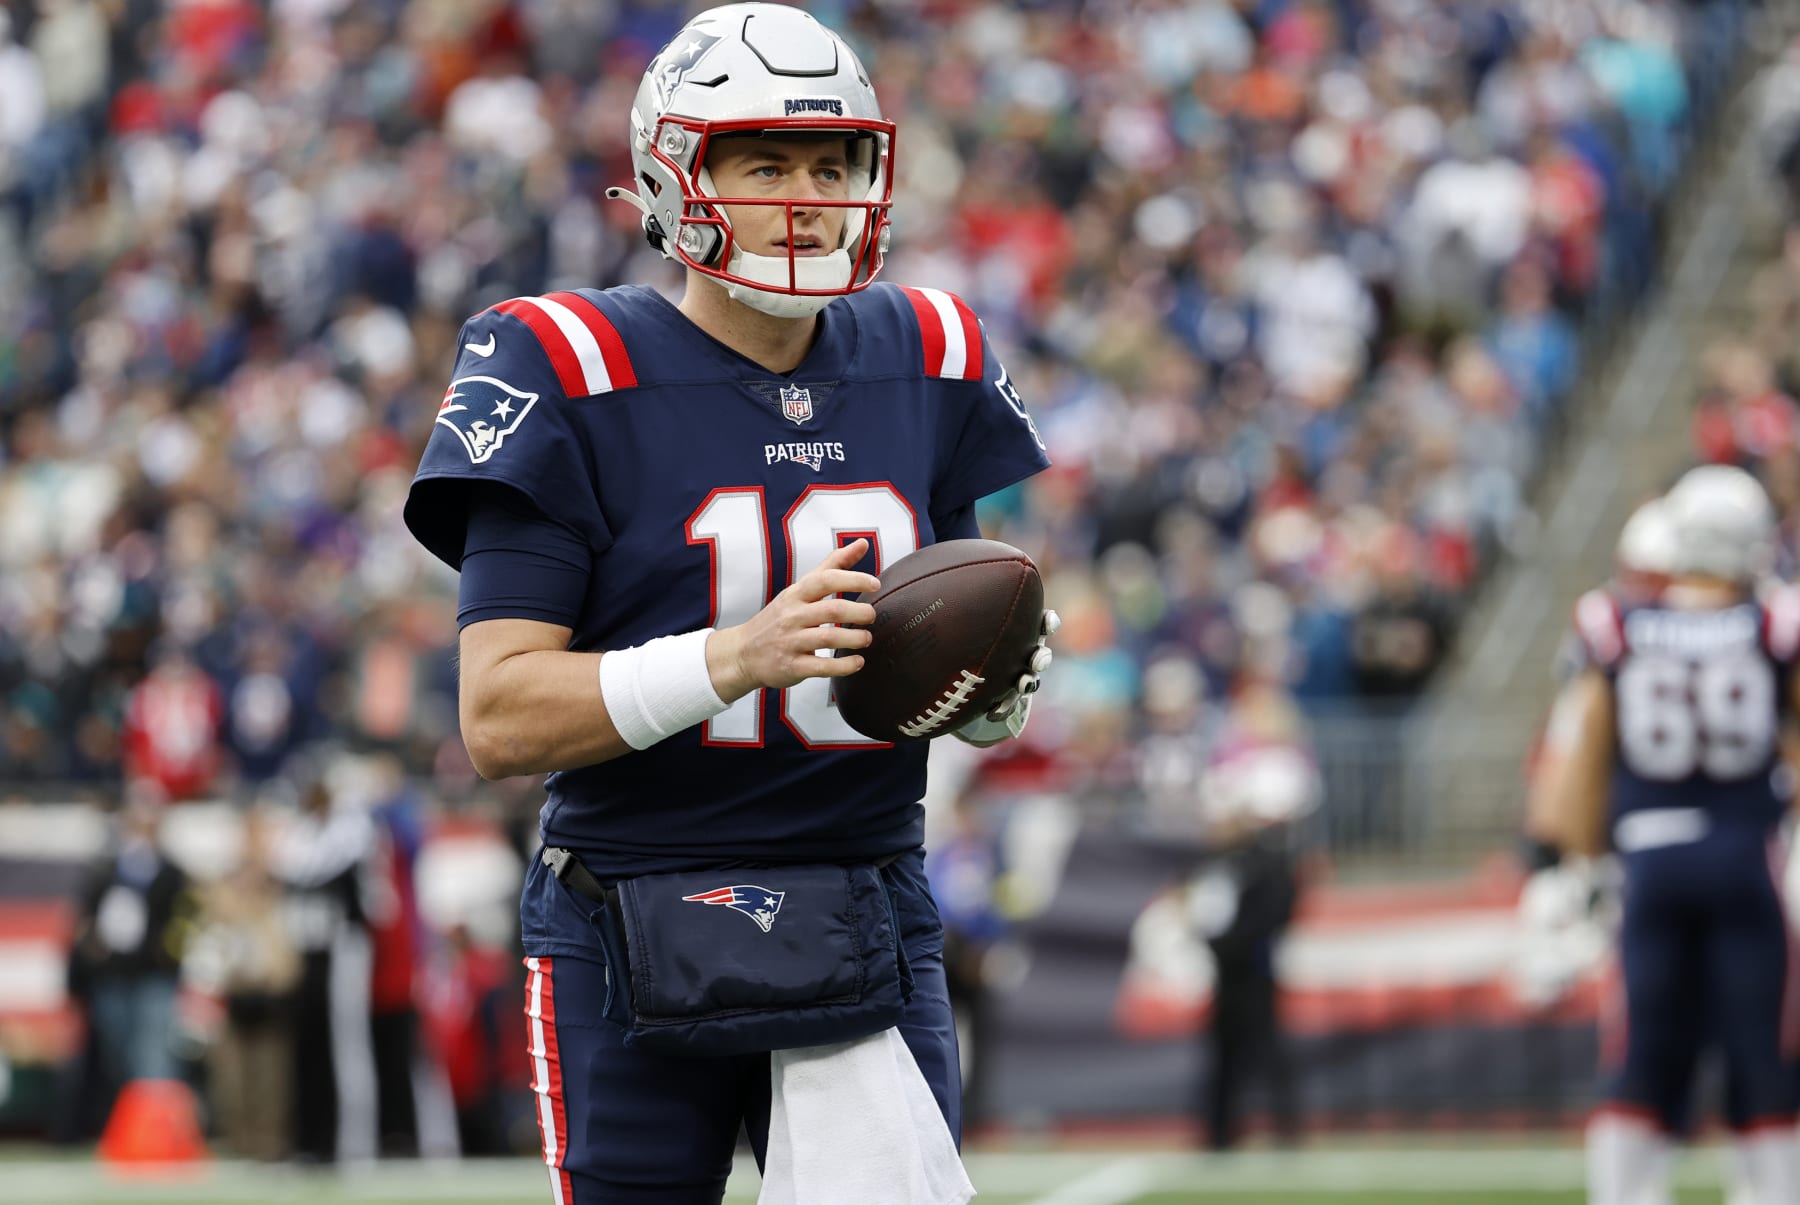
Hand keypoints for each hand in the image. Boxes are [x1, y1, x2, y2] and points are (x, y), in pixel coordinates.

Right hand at [706, 540, 878, 701]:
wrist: (742, 653)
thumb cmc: (779, 618)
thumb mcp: (800, 590)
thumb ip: (832, 566)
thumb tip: (862, 543)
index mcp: (795, 595)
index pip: (825, 580)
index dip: (853, 579)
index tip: (875, 584)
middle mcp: (792, 616)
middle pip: (831, 610)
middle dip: (858, 612)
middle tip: (872, 615)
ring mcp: (790, 642)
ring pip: (827, 638)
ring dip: (854, 638)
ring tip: (866, 638)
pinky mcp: (792, 667)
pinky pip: (821, 666)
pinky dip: (843, 666)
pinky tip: (858, 662)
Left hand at [954, 608, 1059, 746]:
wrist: (951, 670)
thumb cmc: (958, 634)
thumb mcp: (957, 614)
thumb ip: (954, 600)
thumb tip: (928, 578)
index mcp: (1017, 629)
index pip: (1041, 622)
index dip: (1048, 622)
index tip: (1046, 621)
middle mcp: (1022, 652)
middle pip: (1040, 655)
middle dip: (1041, 658)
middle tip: (1035, 660)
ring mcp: (1016, 676)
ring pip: (1030, 681)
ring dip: (1027, 683)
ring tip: (1021, 685)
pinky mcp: (1005, 697)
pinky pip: (1009, 705)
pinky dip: (1003, 708)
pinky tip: (991, 713)